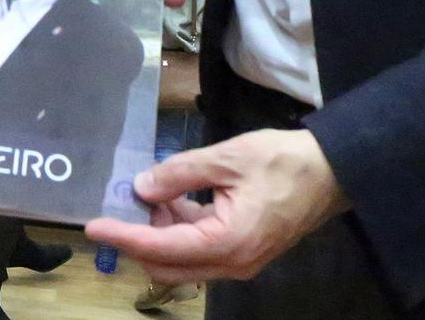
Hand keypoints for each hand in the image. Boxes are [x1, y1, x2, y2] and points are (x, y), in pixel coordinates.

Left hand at [86, 129, 348, 284]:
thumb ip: (180, 173)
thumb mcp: (226, 158)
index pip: (160, 249)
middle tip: (126, 202)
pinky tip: (178, 197)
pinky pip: (201, 251)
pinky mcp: (244, 253)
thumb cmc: (282, 161)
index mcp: (226, 243)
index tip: (93, 226)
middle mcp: (231, 264)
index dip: (123, 237)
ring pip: (183, 260)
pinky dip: (182, 229)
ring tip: (156, 191)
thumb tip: (141, 187)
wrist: (331, 171)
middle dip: (139, 238)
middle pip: (167, 265)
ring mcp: (239, 262)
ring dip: (161, 232)